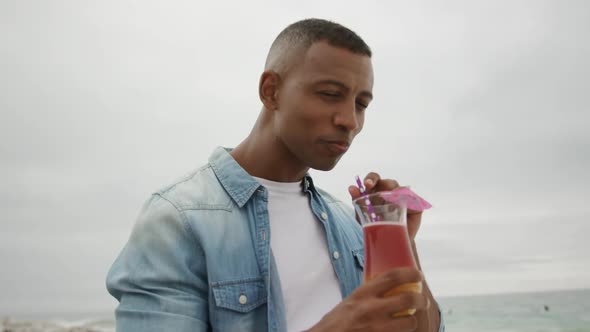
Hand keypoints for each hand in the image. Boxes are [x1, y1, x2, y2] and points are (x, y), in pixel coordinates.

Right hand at [308, 268, 427, 331]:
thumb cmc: (335, 322)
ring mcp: (378, 328)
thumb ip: (368, 295)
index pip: (392, 277)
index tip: (419, 274)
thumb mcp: (350, 302)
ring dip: (412, 322)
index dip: (410, 273)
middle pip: (408, 298)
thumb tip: (388, 289)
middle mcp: (371, 309)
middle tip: (423, 301)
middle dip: (421, 300)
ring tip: (410, 321)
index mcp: (363, 294)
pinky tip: (400, 331)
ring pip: (409, 322)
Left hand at [348, 172, 421, 239]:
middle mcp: (392, 191)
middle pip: (388, 182)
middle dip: (381, 184)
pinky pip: (411, 198)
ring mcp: (404, 197)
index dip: (371, 179)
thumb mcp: (363, 216)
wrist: (391, 243)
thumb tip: (351, 187)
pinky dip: (404, 201)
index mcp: (378, 190)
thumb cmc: (377, 227)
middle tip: (372, 189)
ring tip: (386, 207)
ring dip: (391, 195)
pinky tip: (399, 209)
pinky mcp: (415, 205)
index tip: (366, 184)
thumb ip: (358, 201)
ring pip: (399, 188)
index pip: (375, 179)